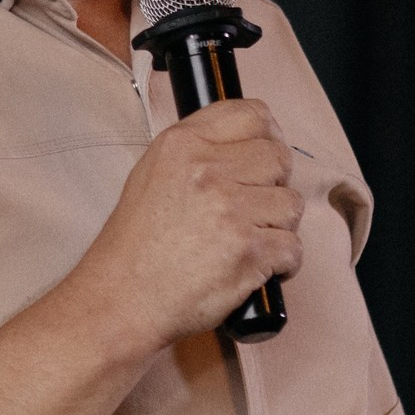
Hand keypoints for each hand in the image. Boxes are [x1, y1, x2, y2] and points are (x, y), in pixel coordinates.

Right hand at [81, 99, 303, 357]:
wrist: (121, 300)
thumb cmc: (134, 247)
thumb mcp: (152, 175)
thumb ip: (197, 151)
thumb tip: (247, 145)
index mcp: (183, 145)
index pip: (254, 115)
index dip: (269, 136)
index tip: (266, 158)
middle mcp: (208, 171)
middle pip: (279, 158)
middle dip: (274, 185)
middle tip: (254, 209)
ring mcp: (231, 211)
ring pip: (291, 204)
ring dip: (278, 225)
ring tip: (249, 241)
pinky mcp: (249, 252)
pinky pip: (293, 248)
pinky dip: (282, 263)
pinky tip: (256, 266)